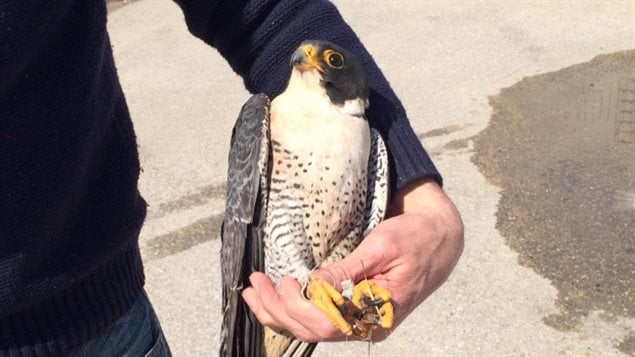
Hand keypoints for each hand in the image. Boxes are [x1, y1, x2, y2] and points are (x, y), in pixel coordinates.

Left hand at [241, 179, 463, 341]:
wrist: (440, 239)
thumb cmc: (415, 239)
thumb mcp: (380, 248)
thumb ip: (347, 271)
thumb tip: (312, 286)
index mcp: (377, 314)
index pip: (326, 324)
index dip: (296, 307)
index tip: (281, 280)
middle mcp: (367, 325)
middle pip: (312, 330)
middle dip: (276, 310)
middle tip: (253, 284)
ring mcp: (361, 322)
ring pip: (312, 329)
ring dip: (279, 313)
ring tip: (253, 294)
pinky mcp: (356, 312)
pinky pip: (319, 320)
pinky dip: (293, 312)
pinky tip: (275, 300)